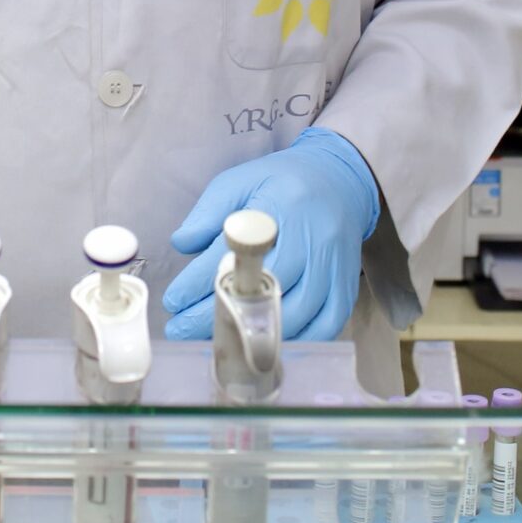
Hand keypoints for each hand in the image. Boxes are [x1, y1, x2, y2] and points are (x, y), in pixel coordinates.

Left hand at [163, 128, 379, 342]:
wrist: (342, 180)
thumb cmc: (283, 182)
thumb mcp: (240, 181)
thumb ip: (209, 211)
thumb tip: (181, 244)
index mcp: (280, 208)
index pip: (232, 255)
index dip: (199, 283)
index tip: (174, 301)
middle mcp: (311, 239)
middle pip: (263, 292)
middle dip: (219, 316)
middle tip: (185, 329)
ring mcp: (333, 266)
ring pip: (294, 316)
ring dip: (253, 335)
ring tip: (219, 339)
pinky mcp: (347, 286)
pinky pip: (325, 326)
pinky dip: (294, 340)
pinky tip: (265, 342)